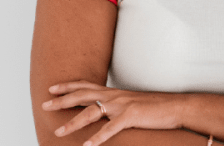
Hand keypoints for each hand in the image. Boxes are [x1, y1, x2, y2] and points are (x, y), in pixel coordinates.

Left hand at [42, 80, 184, 145]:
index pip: (87, 85)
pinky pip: (110, 129)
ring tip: (59, 132)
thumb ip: (118, 107)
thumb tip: (106, 113)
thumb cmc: (157, 108)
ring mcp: (123, 105)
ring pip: (91, 112)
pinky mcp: (131, 116)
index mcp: (116, 93)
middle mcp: (116, 96)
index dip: (69, 86)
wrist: (177, 107)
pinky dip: (98, 138)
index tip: (53, 88)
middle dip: (62, 101)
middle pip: (83, 95)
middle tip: (45, 105)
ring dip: (73, 123)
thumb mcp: (133, 104)